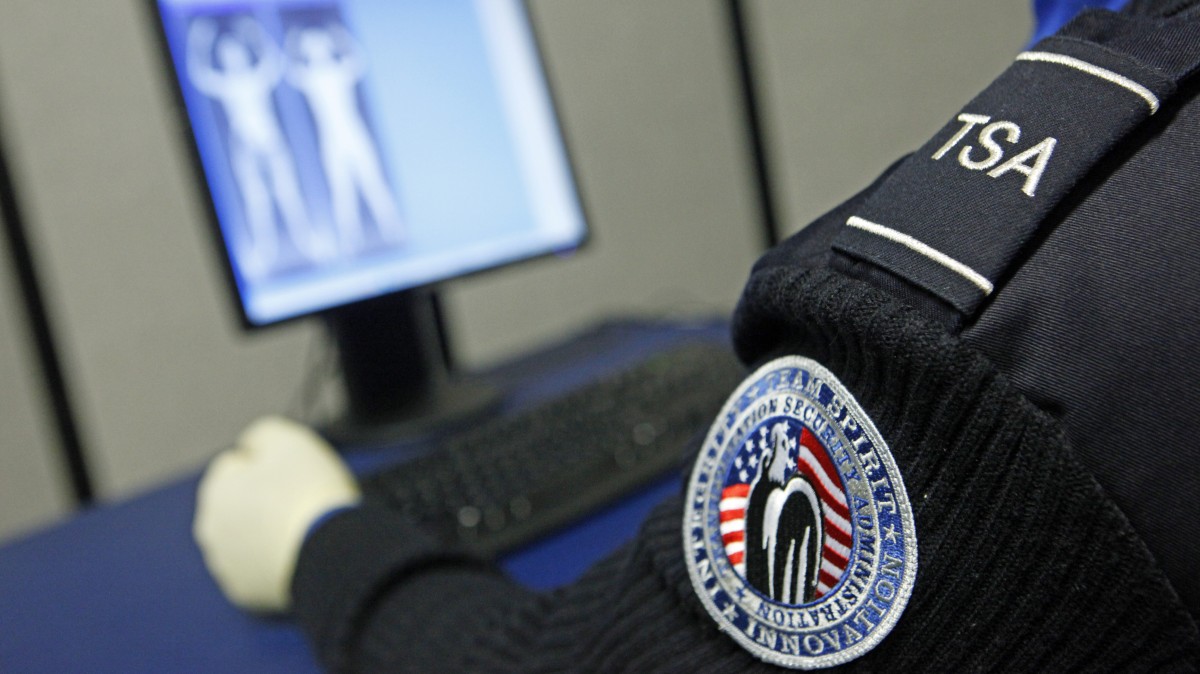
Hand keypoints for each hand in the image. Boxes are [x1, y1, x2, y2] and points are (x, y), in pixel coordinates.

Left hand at [193, 416, 359, 612]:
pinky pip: (257, 569)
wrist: (328, 554)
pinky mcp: (244, 593)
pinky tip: (296, 554)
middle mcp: (210, 529)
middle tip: (298, 501)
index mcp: (216, 490)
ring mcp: (225, 565)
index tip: (293, 473)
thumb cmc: (307, 494)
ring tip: (300, 529)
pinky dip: (272, 562)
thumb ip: (262, 434)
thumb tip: (252, 445)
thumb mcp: (288, 440)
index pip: (237, 465)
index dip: (268, 464)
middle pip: (238, 503)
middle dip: (260, 500)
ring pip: (246, 538)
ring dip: (264, 531)